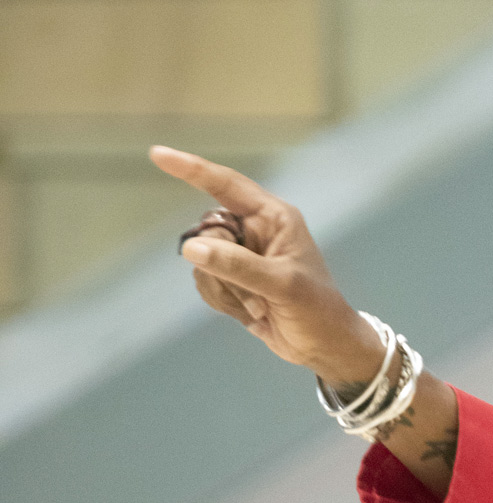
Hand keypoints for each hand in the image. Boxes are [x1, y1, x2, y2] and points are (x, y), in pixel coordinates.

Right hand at [151, 146, 381, 383]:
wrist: (323, 348)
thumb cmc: (316, 309)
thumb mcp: (282, 285)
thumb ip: (237, 265)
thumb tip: (191, 248)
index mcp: (273, 217)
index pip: (226, 185)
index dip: (192, 169)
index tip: (158, 155)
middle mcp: (254, 230)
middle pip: (208, 233)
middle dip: (222, 268)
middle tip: (255, 294)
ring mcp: (241, 255)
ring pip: (201, 262)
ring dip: (226, 291)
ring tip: (259, 306)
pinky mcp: (232, 280)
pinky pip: (204, 282)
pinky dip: (221, 301)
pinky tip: (249, 313)